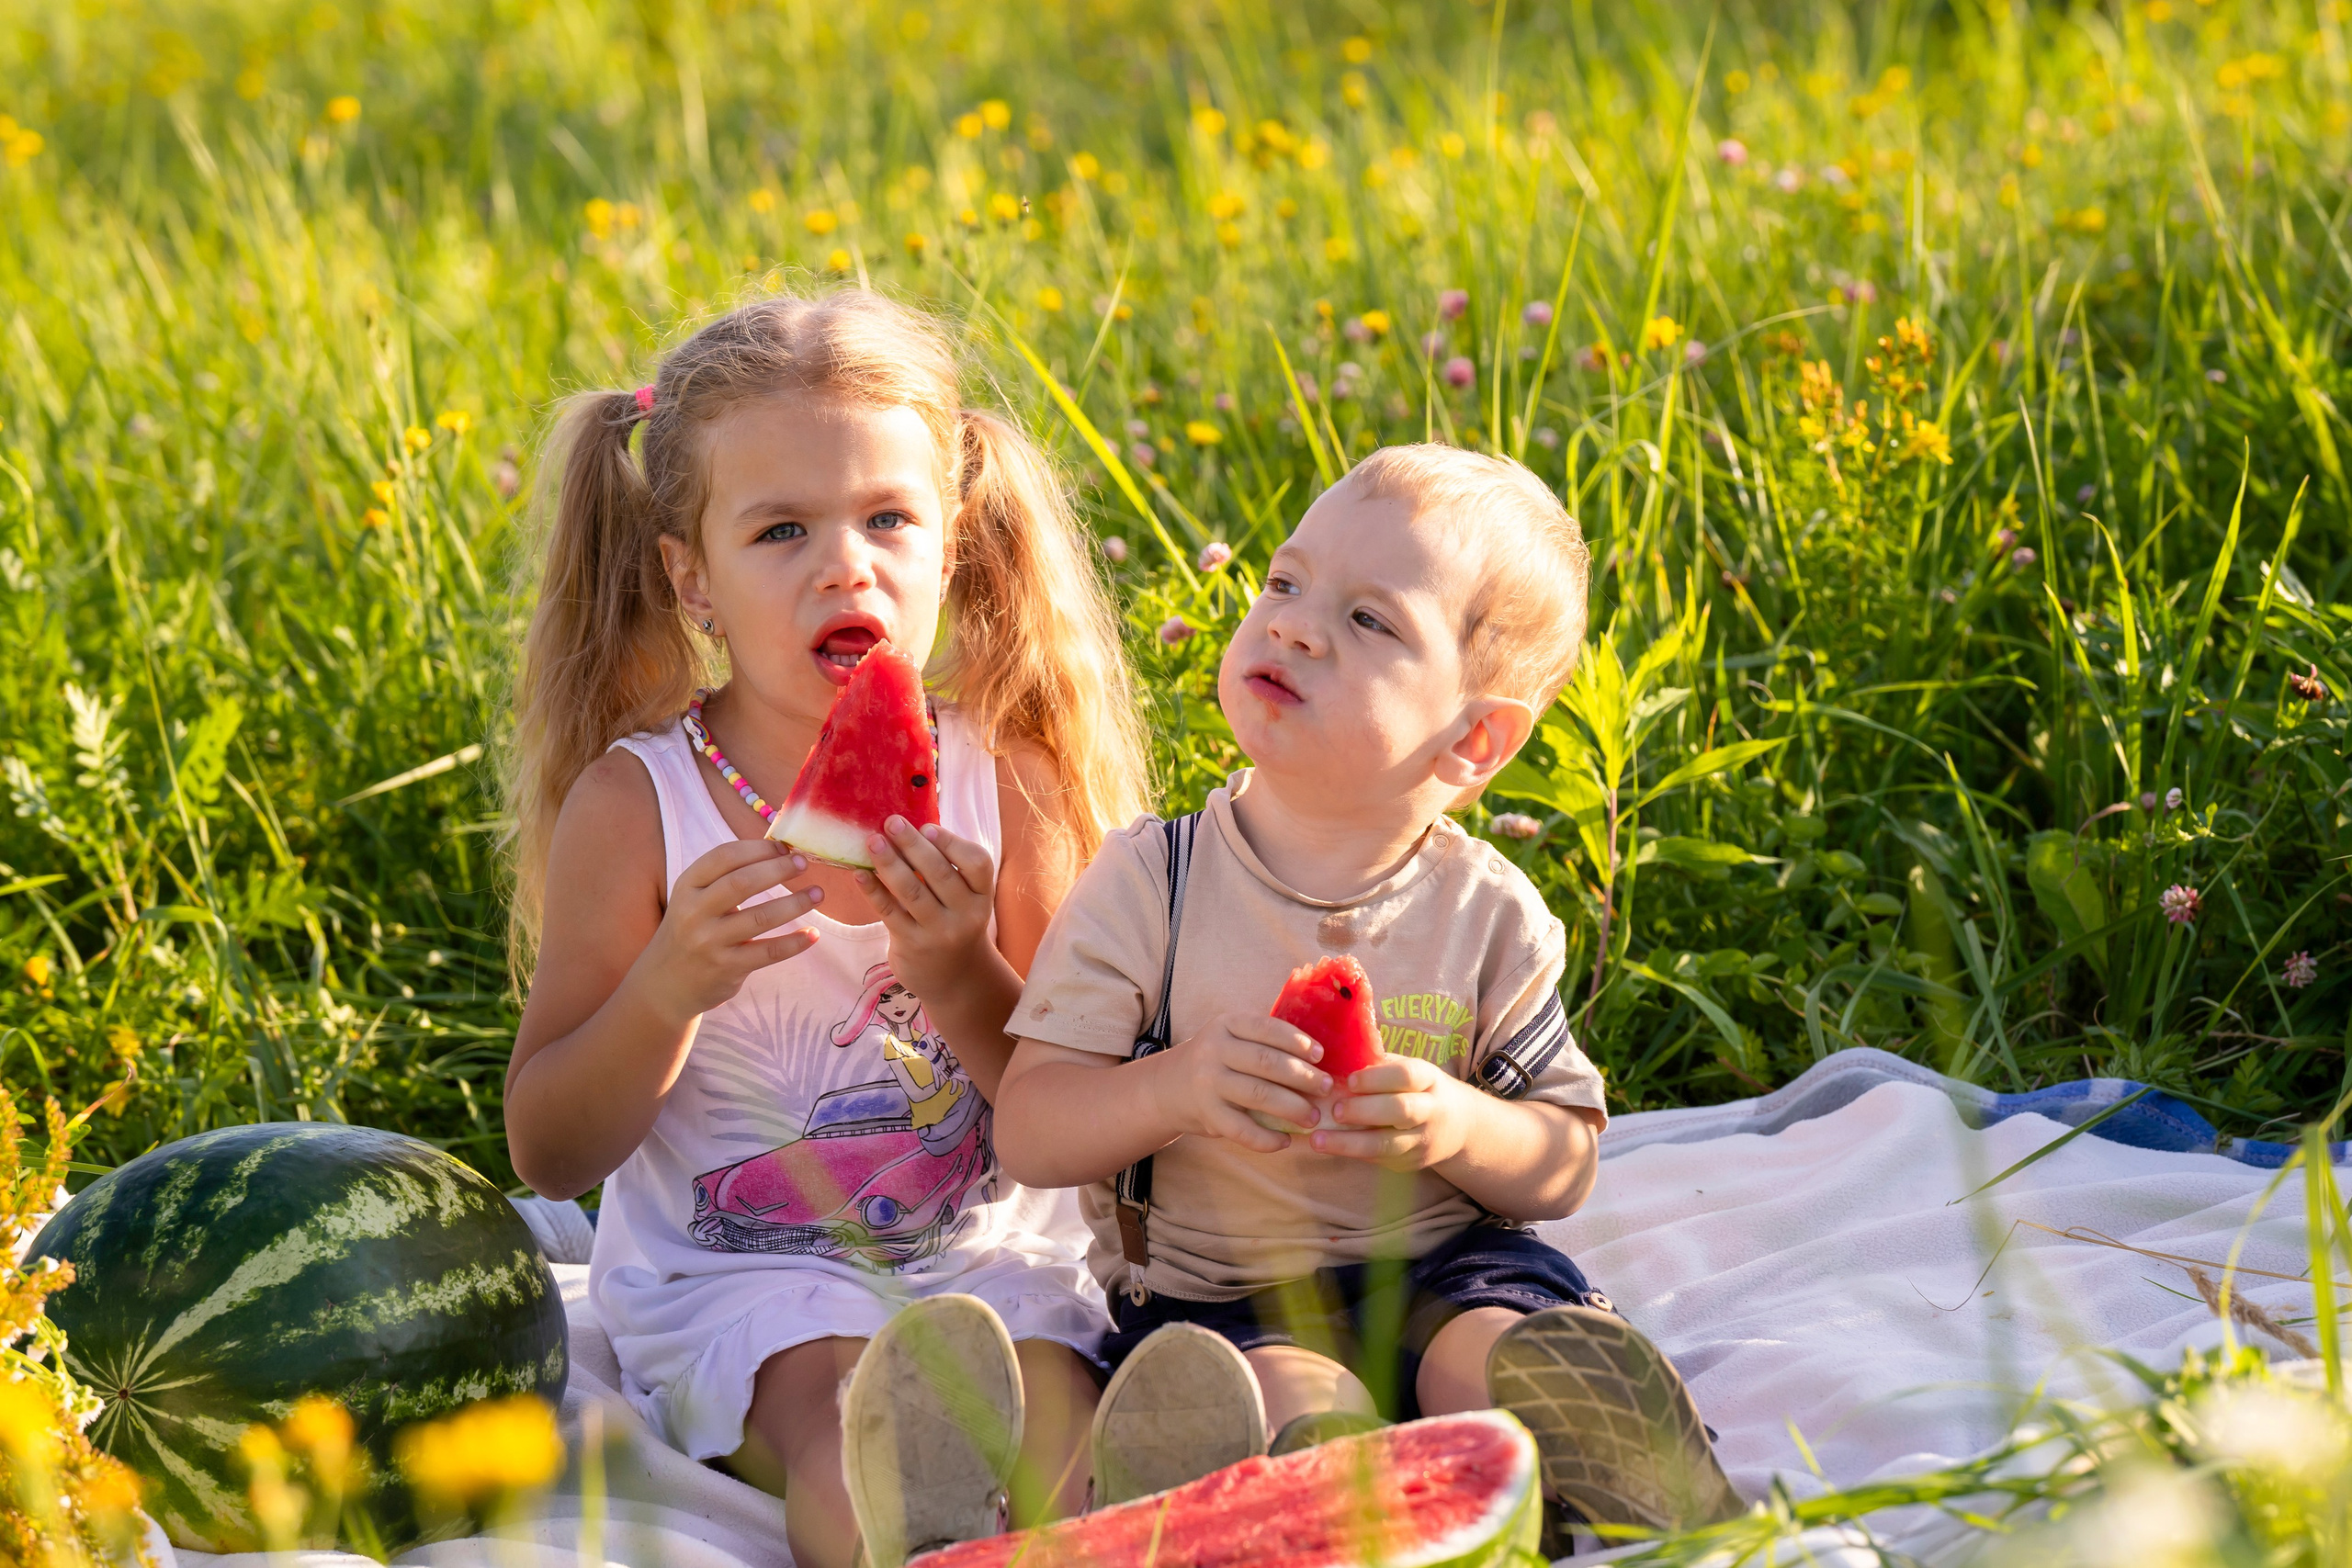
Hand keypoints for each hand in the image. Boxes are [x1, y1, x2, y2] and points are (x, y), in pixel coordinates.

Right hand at [631, 839, 821, 1025]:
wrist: (664, 984)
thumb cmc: (691, 930)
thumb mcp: (694, 899)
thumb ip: (725, 878)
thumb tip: (778, 852)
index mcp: (687, 886)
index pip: (724, 857)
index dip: (757, 849)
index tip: (783, 847)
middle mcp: (695, 912)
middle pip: (742, 883)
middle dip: (778, 869)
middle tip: (803, 864)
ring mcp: (710, 942)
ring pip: (760, 917)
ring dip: (795, 903)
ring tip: (818, 894)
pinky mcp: (726, 968)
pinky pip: (768, 952)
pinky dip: (795, 942)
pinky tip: (813, 934)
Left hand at [857, 818, 995, 1003]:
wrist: (954, 979)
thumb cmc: (953, 923)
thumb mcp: (963, 900)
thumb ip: (947, 869)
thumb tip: (910, 828)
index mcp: (982, 897)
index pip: (977, 864)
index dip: (952, 843)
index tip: (926, 827)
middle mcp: (966, 915)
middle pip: (940, 873)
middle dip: (913, 845)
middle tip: (891, 822)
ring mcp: (939, 932)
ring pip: (912, 891)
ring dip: (889, 863)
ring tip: (872, 840)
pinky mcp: (913, 945)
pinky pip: (890, 912)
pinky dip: (873, 891)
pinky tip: (859, 874)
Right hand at [1149, 1013, 1330, 1153]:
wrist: (1170, 1087)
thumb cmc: (1218, 1061)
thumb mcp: (1233, 1038)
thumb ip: (1264, 1043)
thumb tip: (1318, 1062)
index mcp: (1226, 1024)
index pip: (1267, 1028)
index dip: (1297, 1041)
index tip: (1320, 1055)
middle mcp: (1214, 1050)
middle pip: (1266, 1062)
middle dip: (1302, 1076)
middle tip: (1326, 1088)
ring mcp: (1208, 1083)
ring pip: (1258, 1095)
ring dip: (1292, 1108)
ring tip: (1313, 1117)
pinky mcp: (1207, 1114)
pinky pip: (1242, 1129)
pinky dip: (1268, 1139)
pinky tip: (1285, 1141)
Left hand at [1309, 1056, 1474, 1170]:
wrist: (1459, 1126)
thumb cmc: (1419, 1089)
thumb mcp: (1410, 1070)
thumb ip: (1380, 1066)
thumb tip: (1335, 1059)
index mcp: (1429, 1079)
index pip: (1406, 1075)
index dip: (1376, 1078)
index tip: (1349, 1081)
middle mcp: (1431, 1110)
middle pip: (1400, 1110)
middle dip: (1364, 1111)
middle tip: (1334, 1110)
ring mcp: (1423, 1140)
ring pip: (1388, 1145)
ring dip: (1349, 1143)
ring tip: (1318, 1140)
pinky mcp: (1412, 1162)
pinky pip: (1381, 1160)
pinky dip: (1353, 1154)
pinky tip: (1330, 1148)